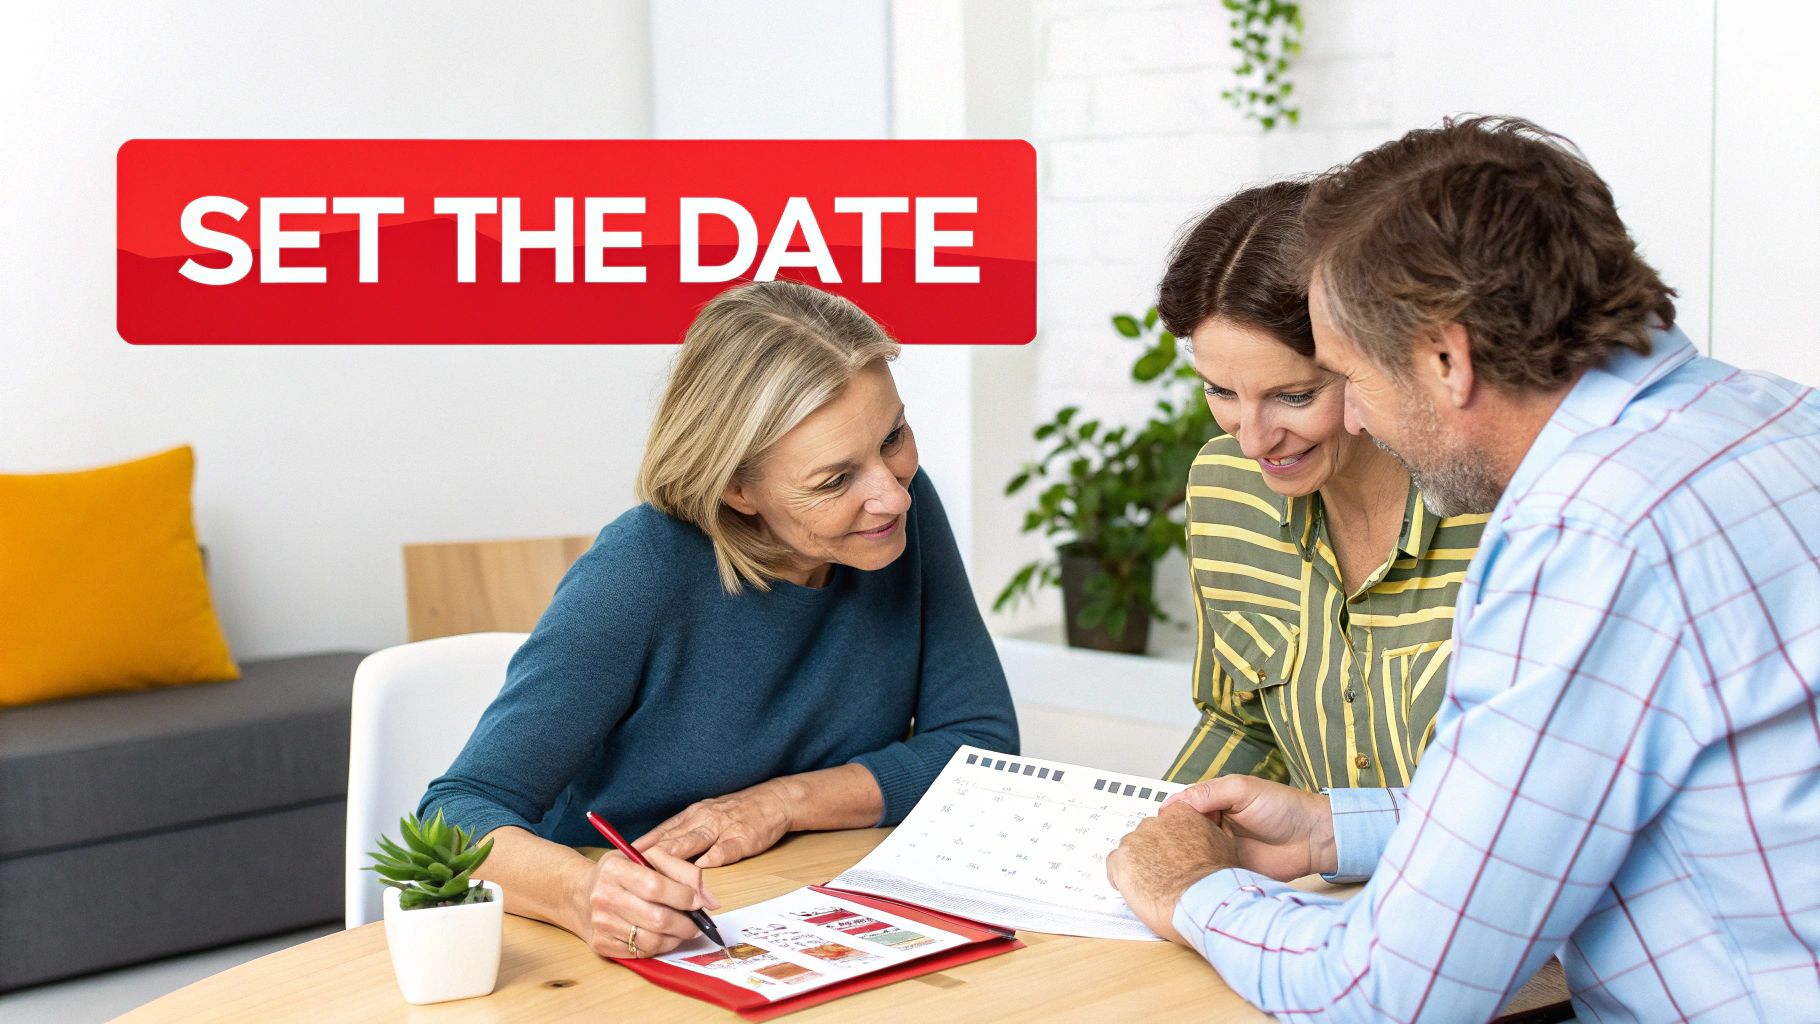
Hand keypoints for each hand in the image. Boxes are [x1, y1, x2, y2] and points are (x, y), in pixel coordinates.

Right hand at [572, 847, 719, 959]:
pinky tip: (662, 937)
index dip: (683, 896)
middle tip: (696, 923)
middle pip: (657, 918)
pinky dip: (659, 948)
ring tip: (682, 930)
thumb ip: (682, 872)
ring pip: (651, 940)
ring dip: (675, 939)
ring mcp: (600, 923)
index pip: (656, 886)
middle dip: (686, 924)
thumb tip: (710, 900)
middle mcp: (603, 896)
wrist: (579, 894)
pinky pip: (640, 953)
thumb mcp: (648, 858)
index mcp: (615, 868)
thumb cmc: (621, 873)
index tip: (698, 901)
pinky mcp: (601, 944)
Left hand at [633, 780, 795, 867]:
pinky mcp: (743, 838)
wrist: (775, 800)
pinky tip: (701, 868)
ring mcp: (723, 828)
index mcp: (693, 815)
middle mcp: (703, 818)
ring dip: (674, 856)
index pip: (662, 831)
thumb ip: (682, 833)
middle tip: (630, 868)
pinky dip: (712, 858)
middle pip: (673, 838)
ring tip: (656, 870)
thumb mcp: (706, 815)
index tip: (620, 858)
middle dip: (650, 854)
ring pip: (694, 841)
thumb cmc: (737, 812)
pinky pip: (725, 849)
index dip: (642, 845)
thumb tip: (653, 853)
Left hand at [1106, 804, 1238, 945]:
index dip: (1169, 842)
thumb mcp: (1224, 846)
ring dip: (1138, 865)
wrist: (1205, 901)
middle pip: (1147, 835)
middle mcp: (1155, 822)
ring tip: (1153, 885)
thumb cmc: (1216, 880)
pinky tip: (1137, 890)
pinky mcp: (1120, 860)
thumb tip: (1205, 842)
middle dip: (1153, 853)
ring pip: (1131, 851)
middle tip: (1164, 873)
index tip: (1173, 855)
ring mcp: (1135, 840)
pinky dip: (1121, 878)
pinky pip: (1114, 867)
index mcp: (1180, 813)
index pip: (1167, 821)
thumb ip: (1206, 836)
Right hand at [1161, 775, 1334, 880]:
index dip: (1168, 817)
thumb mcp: (1243, 789)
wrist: (1313, 839)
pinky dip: (1200, 876)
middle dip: (1170, 841)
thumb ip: (1208, 792)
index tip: (1156, 826)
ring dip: (1183, 860)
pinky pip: (1209, 874)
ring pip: (1192, 855)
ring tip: (1168, 865)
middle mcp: (1214, 827)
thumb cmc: (1285, 807)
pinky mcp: (1230, 871)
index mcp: (1213, 804)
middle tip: (1158, 848)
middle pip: (1182, 834)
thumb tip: (1174, 803)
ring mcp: (1221, 850)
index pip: (1181, 809)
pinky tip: (1189, 877)